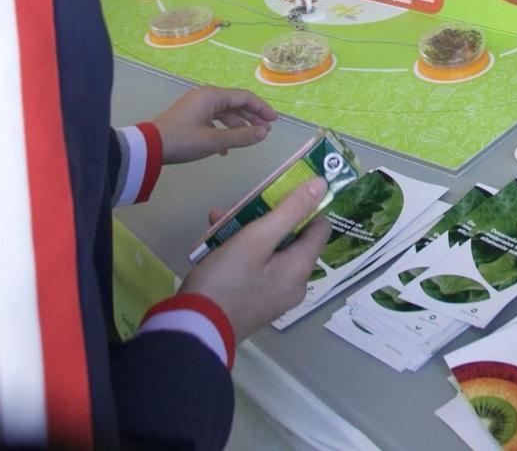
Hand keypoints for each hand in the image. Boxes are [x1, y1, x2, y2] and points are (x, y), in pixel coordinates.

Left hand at [149, 85, 274, 164]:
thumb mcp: (214, 141)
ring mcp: (196, 106)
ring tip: (250, 139)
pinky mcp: (190, 117)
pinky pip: (213, 120)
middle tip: (266, 130)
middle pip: (235, 104)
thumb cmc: (182, 141)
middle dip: (252, 117)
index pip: (244, 98)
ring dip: (238, 125)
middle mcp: (205, 96)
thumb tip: (264, 133)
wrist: (148, 148)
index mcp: (212, 96)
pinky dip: (223, 131)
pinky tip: (226, 148)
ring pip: (224, 113)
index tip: (274, 121)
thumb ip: (241, 137)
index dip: (261, 108)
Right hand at [180, 176, 331, 341]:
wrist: (194, 330)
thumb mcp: (257, 239)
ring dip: (247, 231)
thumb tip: (322, 185)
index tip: (282, 192)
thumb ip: (290, 210)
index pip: (319, 228)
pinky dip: (240, 252)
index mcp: (300, 268)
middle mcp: (294, 284)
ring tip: (218, 218)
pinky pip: (256, 269)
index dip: (305, 206)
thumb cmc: (227, 280)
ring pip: (269, 252)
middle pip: (291, 239)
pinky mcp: (254, 303)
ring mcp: (274, 296)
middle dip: (266, 217)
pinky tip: (213, 242)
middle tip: (240, 205)